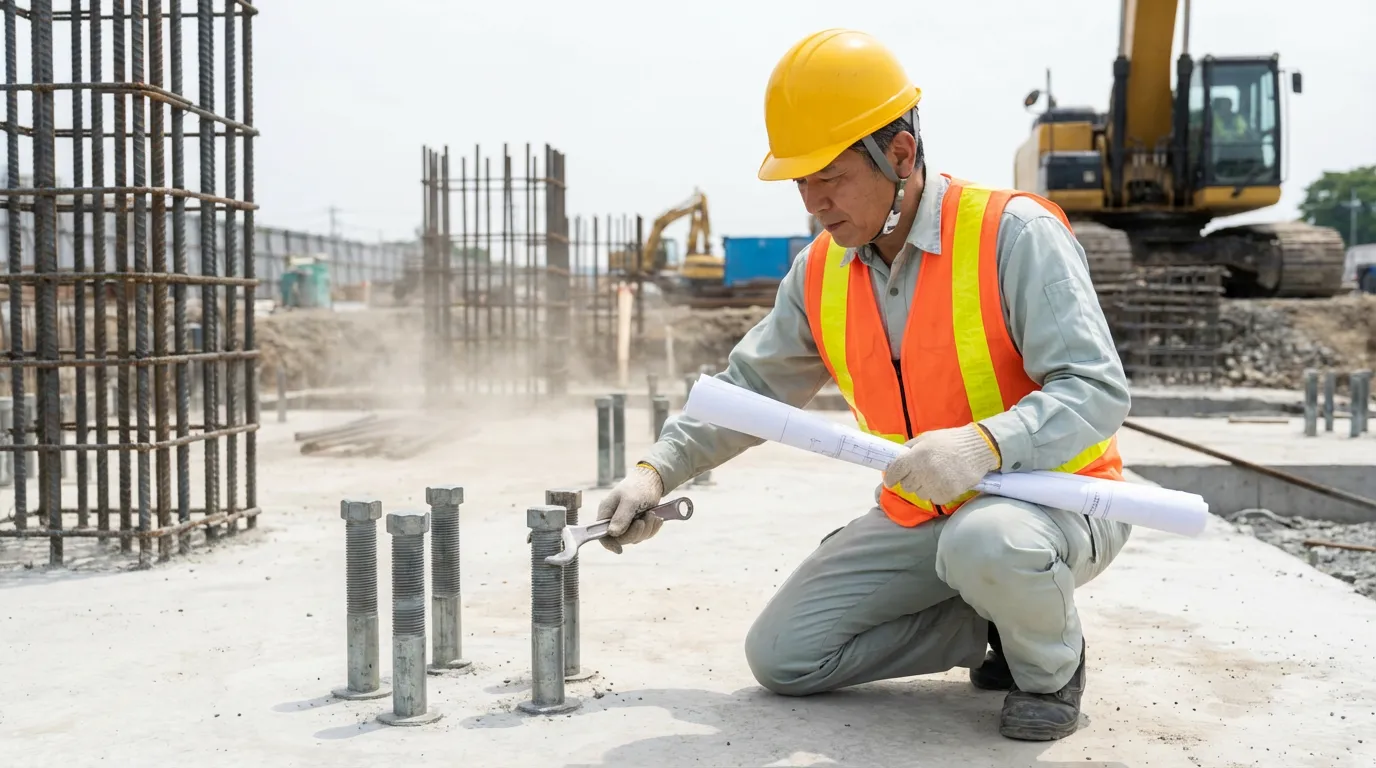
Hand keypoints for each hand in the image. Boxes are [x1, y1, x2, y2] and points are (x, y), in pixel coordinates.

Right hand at [596, 463, 665, 552]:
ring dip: (646, 529)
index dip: (609, 544)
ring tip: (652, 514)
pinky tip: (656, 518)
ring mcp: (626, 523)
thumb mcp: (630, 501)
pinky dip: (652, 528)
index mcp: (606, 513)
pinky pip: (644, 534)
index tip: (619, 550)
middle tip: (644, 520)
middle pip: (621, 539)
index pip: (602, 535)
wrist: (652, 480)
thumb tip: (612, 533)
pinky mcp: (637, 524)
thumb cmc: (638, 487)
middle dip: (635, 532)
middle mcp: (614, 520)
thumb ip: (621, 517)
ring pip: (635, 538)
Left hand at [882, 424, 1000, 505]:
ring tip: (936, 476)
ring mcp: (936, 484)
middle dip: (911, 480)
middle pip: (906, 486)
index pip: (895, 471)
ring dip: (925, 488)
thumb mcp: (926, 438)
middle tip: (921, 473)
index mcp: (917, 455)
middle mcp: (924, 471)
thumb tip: (895, 461)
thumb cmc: (950, 441)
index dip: (890, 477)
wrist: (978, 448)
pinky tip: (945, 482)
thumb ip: (909, 449)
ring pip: (920, 494)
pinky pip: (934, 499)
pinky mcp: (948, 494)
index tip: (890, 481)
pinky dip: (937, 493)